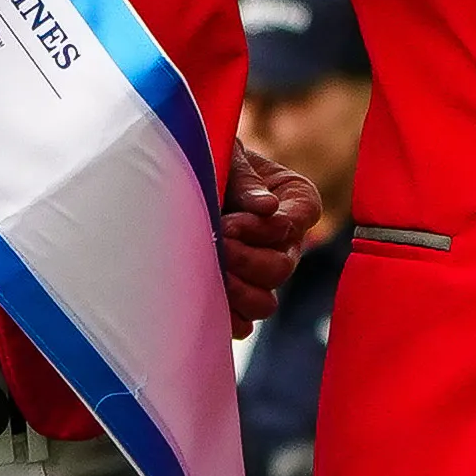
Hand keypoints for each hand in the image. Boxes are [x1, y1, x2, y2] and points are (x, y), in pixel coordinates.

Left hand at [217, 139, 318, 331]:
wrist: (176, 172)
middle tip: (216, 245)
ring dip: (237, 291)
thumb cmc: (208, 154)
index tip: (230, 222)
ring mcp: (260, 270)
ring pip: (265, 302)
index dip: (265, 229)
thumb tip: (266, 207)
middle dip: (247, 260)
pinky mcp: (236, 292)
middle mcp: (284, 240)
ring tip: (208, 271)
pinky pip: (242, 321)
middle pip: (281, 268)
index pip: (299, 221)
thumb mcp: (227, 155)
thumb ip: (245, 179)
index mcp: (294, 201)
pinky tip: (204, 303)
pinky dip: (226, 318)